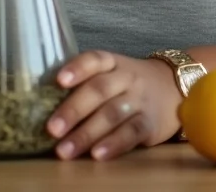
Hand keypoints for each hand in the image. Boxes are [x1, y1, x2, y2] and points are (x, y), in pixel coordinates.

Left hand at [46, 51, 182, 160]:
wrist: (174, 86)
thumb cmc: (129, 83)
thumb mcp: (112, 72)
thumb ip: (86, 82)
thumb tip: (42, 103)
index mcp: (112, 62)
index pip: (94, 59)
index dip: (77, 68)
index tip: (58, 80)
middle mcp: (126, 78)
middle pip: (98, 90)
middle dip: (73, 110)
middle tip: (51, 129)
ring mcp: (139, 99)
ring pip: (112, 114)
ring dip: (87, 133)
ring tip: (65, 150)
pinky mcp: (150, 122)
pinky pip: (131, 132)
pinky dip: (114, 144)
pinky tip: (97, 155)